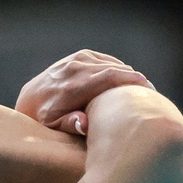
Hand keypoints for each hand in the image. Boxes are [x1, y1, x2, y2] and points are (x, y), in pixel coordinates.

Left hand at [13, 49, 150, 136]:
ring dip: (127, 73)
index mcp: (72, 86)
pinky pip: (104, 59)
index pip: (109, 77)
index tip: (149, 88)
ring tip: (141, 87)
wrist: (30, 100)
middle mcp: (75, 68)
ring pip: (111, 63)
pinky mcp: (78, 56)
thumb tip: (85, 123)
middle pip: (113, 68)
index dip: (131, 80)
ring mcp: (76, 59)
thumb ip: (69, 124)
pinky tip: (125, 78)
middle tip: (152, 92)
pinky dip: (117, 67)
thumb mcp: (53, 126)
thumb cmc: (45, 119)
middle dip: (134, 78)